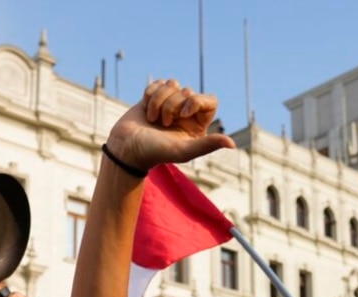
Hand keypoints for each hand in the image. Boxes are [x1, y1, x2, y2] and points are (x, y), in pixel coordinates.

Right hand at [105, 79, 234, 171]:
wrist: (125, 149)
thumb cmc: (154, 152)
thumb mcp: (183, 151)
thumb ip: (207, 146)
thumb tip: (232, 144)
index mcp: (197, 125)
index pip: (209, 100)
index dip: (196, 101)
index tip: (182, 114)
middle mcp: (186, 113)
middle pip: (188, 91)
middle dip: (172, 105)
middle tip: (163, 124)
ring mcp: (170, 103)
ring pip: (171, 84)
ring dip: (159, 100)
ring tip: (152, 119)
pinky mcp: (154, 97)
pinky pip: (158, 83)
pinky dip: (149, 95)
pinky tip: (145, 111)